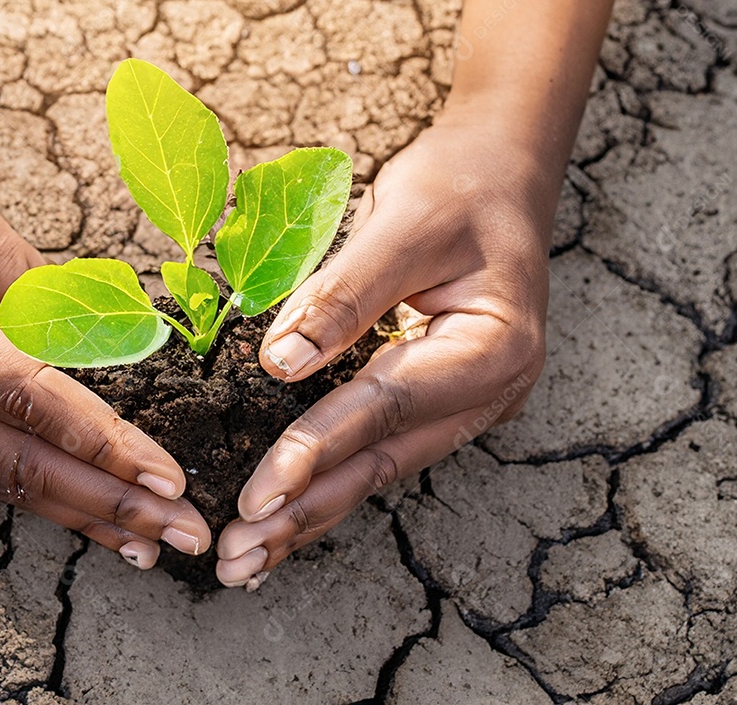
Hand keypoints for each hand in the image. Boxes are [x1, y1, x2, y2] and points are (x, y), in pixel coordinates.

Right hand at [0, 125, 209, 568]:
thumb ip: (23, 272)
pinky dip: (36, 492)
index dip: (100, 441)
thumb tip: (96, 335)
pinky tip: (81, 509)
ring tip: (145, 545)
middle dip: (106, 503)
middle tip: (182, 535)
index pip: (22, 399)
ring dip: (76, 513)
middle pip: (14, 463)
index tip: (165, 478)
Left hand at [216, 112, 557, 586]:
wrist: (500, 175)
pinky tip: (283, 516)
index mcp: (494, 349)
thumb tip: (280, 363)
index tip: (258, 493)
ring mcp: (461, 403)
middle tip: (237, 561)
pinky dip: (326, 482)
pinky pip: (374, 449)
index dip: (318, 447)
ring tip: (246, 562)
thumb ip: (345, 294)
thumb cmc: (459, 188)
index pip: (389, 406)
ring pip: (376, 469)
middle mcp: (484, 393)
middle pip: (383, 462)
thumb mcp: (405, 223)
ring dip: (309, 514)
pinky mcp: (431, 399)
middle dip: (305, 512)